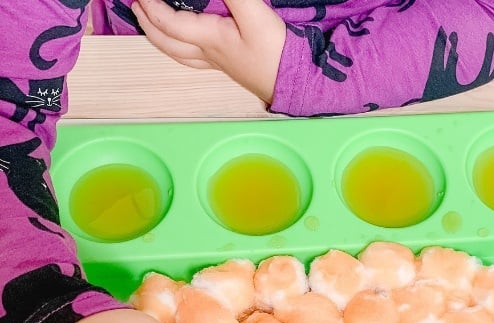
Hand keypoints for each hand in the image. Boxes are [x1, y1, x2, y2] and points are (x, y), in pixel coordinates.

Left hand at [132, 0, 285, 102]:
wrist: (294, 82)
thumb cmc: (275, 52)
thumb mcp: (254, 14)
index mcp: (210, 40)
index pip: (170, 23)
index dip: (151, 7)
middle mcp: (209, 55)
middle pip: (169, 44)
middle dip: (149, 25)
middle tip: (136, 7)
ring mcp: (219, 64)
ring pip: (180, 54)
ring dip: (161, 40)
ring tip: (151, 26)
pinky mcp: (231, 66)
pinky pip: (195, 59)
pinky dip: (181, 50)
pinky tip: (185, 46)